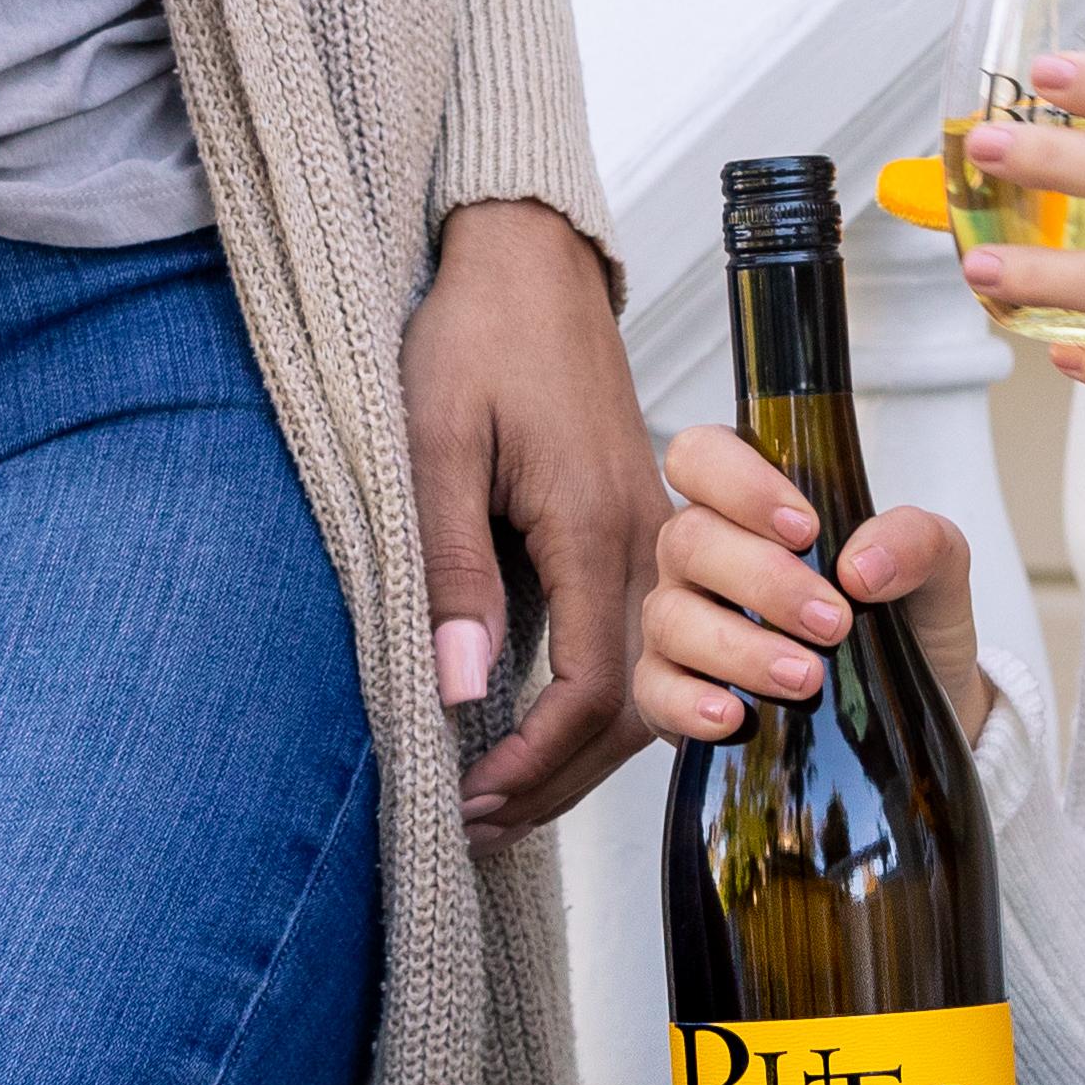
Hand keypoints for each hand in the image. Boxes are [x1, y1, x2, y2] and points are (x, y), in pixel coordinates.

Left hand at [408, 200, 658, 835]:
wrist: (526, 257)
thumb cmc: (473, 334)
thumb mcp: (436, 444)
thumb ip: (451, 568)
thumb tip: (461, 689)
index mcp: (594, 525)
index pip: (588, 691)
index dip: (532, 763)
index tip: (469, 804)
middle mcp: (640, 537)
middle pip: (630, 703)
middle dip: (560, 780)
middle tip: (482, 827)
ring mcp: (647, 529)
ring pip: (644, 674)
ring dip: (583, 748)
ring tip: (508, 797)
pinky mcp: (635, 518)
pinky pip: (638, 633)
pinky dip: (601, 697)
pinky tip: (546, 725)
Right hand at [635, 422, 994, 748]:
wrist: (923, 701)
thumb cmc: (909, 614)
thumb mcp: (936, 565)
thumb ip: (915, 539)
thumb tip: (862, 567)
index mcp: (749, 507)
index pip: (702, 457)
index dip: (739, 483)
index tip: (804, 528)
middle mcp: (702, 557)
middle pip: (688, 540)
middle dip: (764, 581)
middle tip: (834, 621)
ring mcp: (682, 623)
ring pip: (672, 618)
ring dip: (740, 648)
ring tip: (807, 676)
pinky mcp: (676, 694)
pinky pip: (655, 692)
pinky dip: (690, 703)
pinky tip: (735, 716)